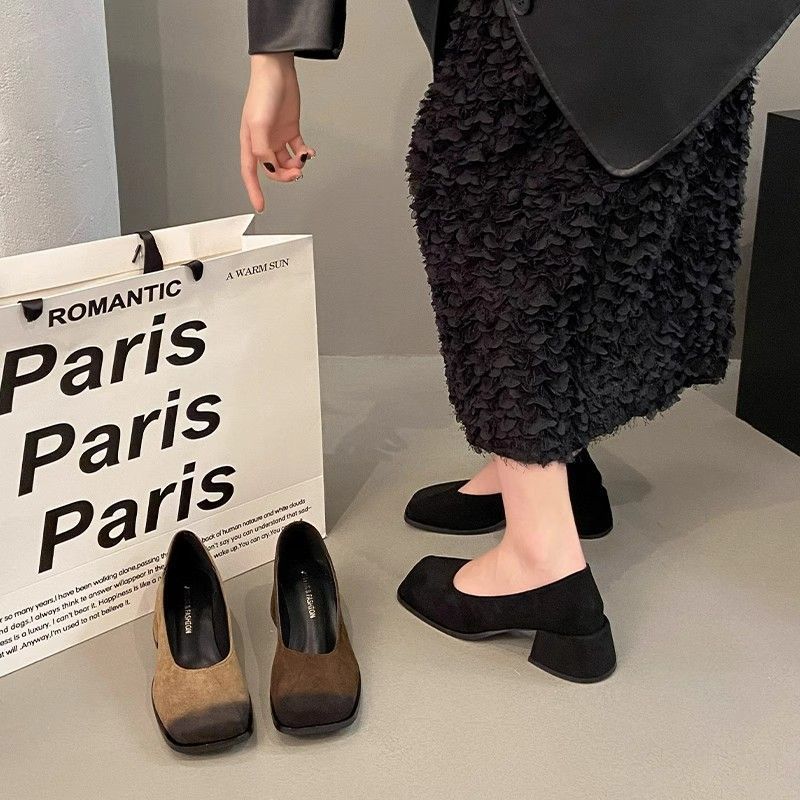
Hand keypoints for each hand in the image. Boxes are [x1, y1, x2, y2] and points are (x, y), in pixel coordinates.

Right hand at [240, 53, 315, 211]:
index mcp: (250, 142)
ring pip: (287, 162)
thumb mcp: (258, 124)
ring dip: (296, 165)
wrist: (277, 71)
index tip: (260, 206)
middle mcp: (263, 142)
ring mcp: (277, 137)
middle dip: (285, 175)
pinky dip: (305, 154)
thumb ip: (262, 149)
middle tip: (296, 173)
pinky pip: (298, 150)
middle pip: (273, 171)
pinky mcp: (291, 130)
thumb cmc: (262, 93)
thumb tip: (270, 167)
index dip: (254, 191)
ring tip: (304, 159)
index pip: (250, 174)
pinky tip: (310, 152)